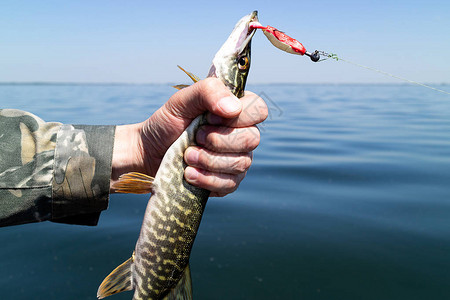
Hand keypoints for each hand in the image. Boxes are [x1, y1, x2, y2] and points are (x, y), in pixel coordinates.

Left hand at [111, 78, 267, 196]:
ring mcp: (238, 160)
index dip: (238, 116)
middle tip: (195, 137)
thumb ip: (207, 92)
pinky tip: (189, 174)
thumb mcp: (181, 101)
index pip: (259, 110)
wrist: (149, 154)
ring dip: (209, 160)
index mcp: (235, 110)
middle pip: (253, 139)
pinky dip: (207, 179)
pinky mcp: (228, 181)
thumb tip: (233, 108)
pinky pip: (230, 183)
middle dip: (219, 140)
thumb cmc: (167, 124)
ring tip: (187, 156)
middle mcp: (242, 135)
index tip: (209, 117)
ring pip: (242, 163)